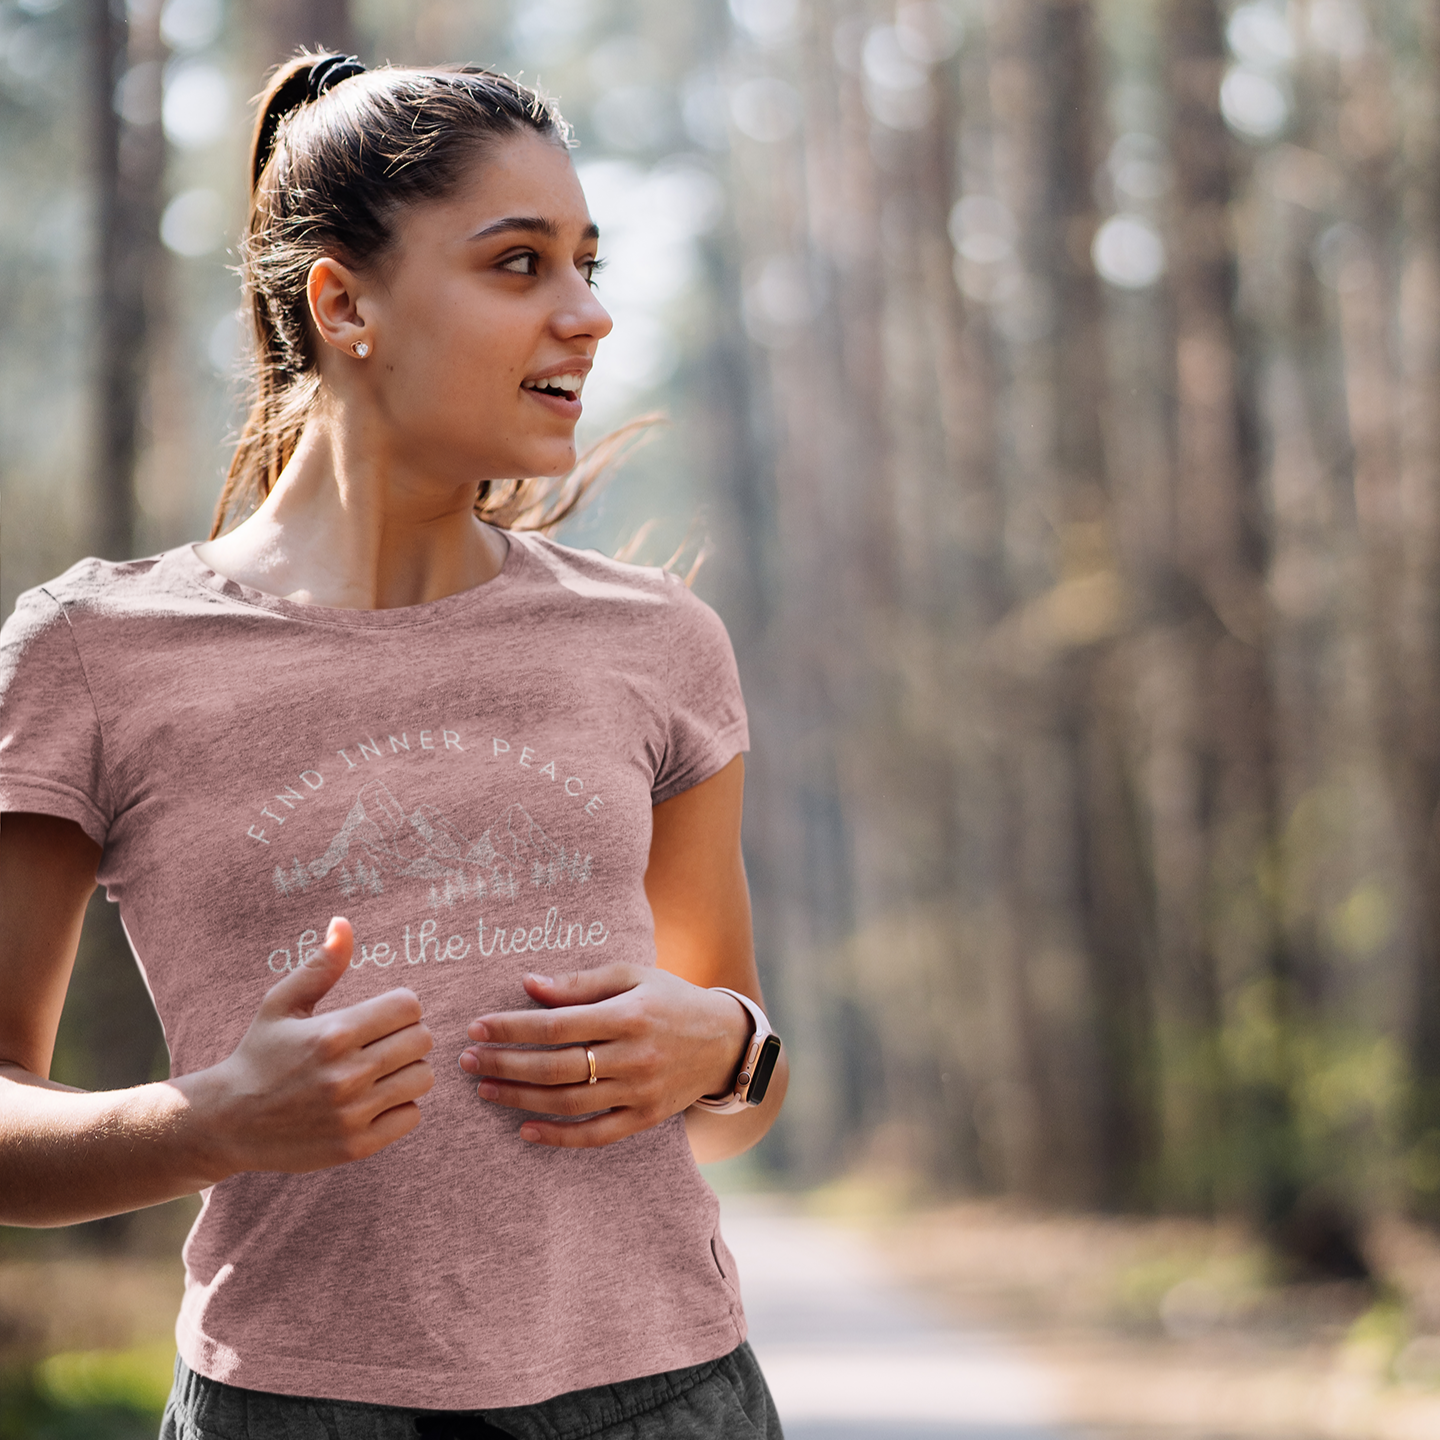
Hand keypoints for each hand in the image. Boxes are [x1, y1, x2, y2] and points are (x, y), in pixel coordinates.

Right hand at [189, 917, 434, 1176]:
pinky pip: (412, 1115)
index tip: (383, 1016)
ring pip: (423, 1077)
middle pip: (422, 1040)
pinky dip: (401, 1106)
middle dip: (408, 1035)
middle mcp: (346, 1074)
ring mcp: (353, 1113)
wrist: (227, 1123)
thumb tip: (343, 924)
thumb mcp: (281, 1004)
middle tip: (383, 1042)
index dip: (401, 1006)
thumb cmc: (259, 1055)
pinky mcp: (357, 1146)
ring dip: (408, 1070)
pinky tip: (375, 1100)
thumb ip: (321, 966)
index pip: (409, 1005)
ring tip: (381, 1071)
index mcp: (333, 1033)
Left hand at [459, 964, 750, 1147]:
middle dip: (505, 1065)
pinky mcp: (645, 1119)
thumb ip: (580, 983)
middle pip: (556, 1067)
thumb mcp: (632, 975)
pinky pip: (596, 1135)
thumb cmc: (670, 998)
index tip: (477, 1027)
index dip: (512, 1027)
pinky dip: (559, 1137)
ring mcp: (640, 1092)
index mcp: (628, 1014)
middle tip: (467, 1061)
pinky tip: (524, 1130)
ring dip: (520, 1099)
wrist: (724, 1041)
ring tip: (485, 1089)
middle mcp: (634, 1056)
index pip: (557, 1025)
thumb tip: (528, 984)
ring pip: (569, 1103)